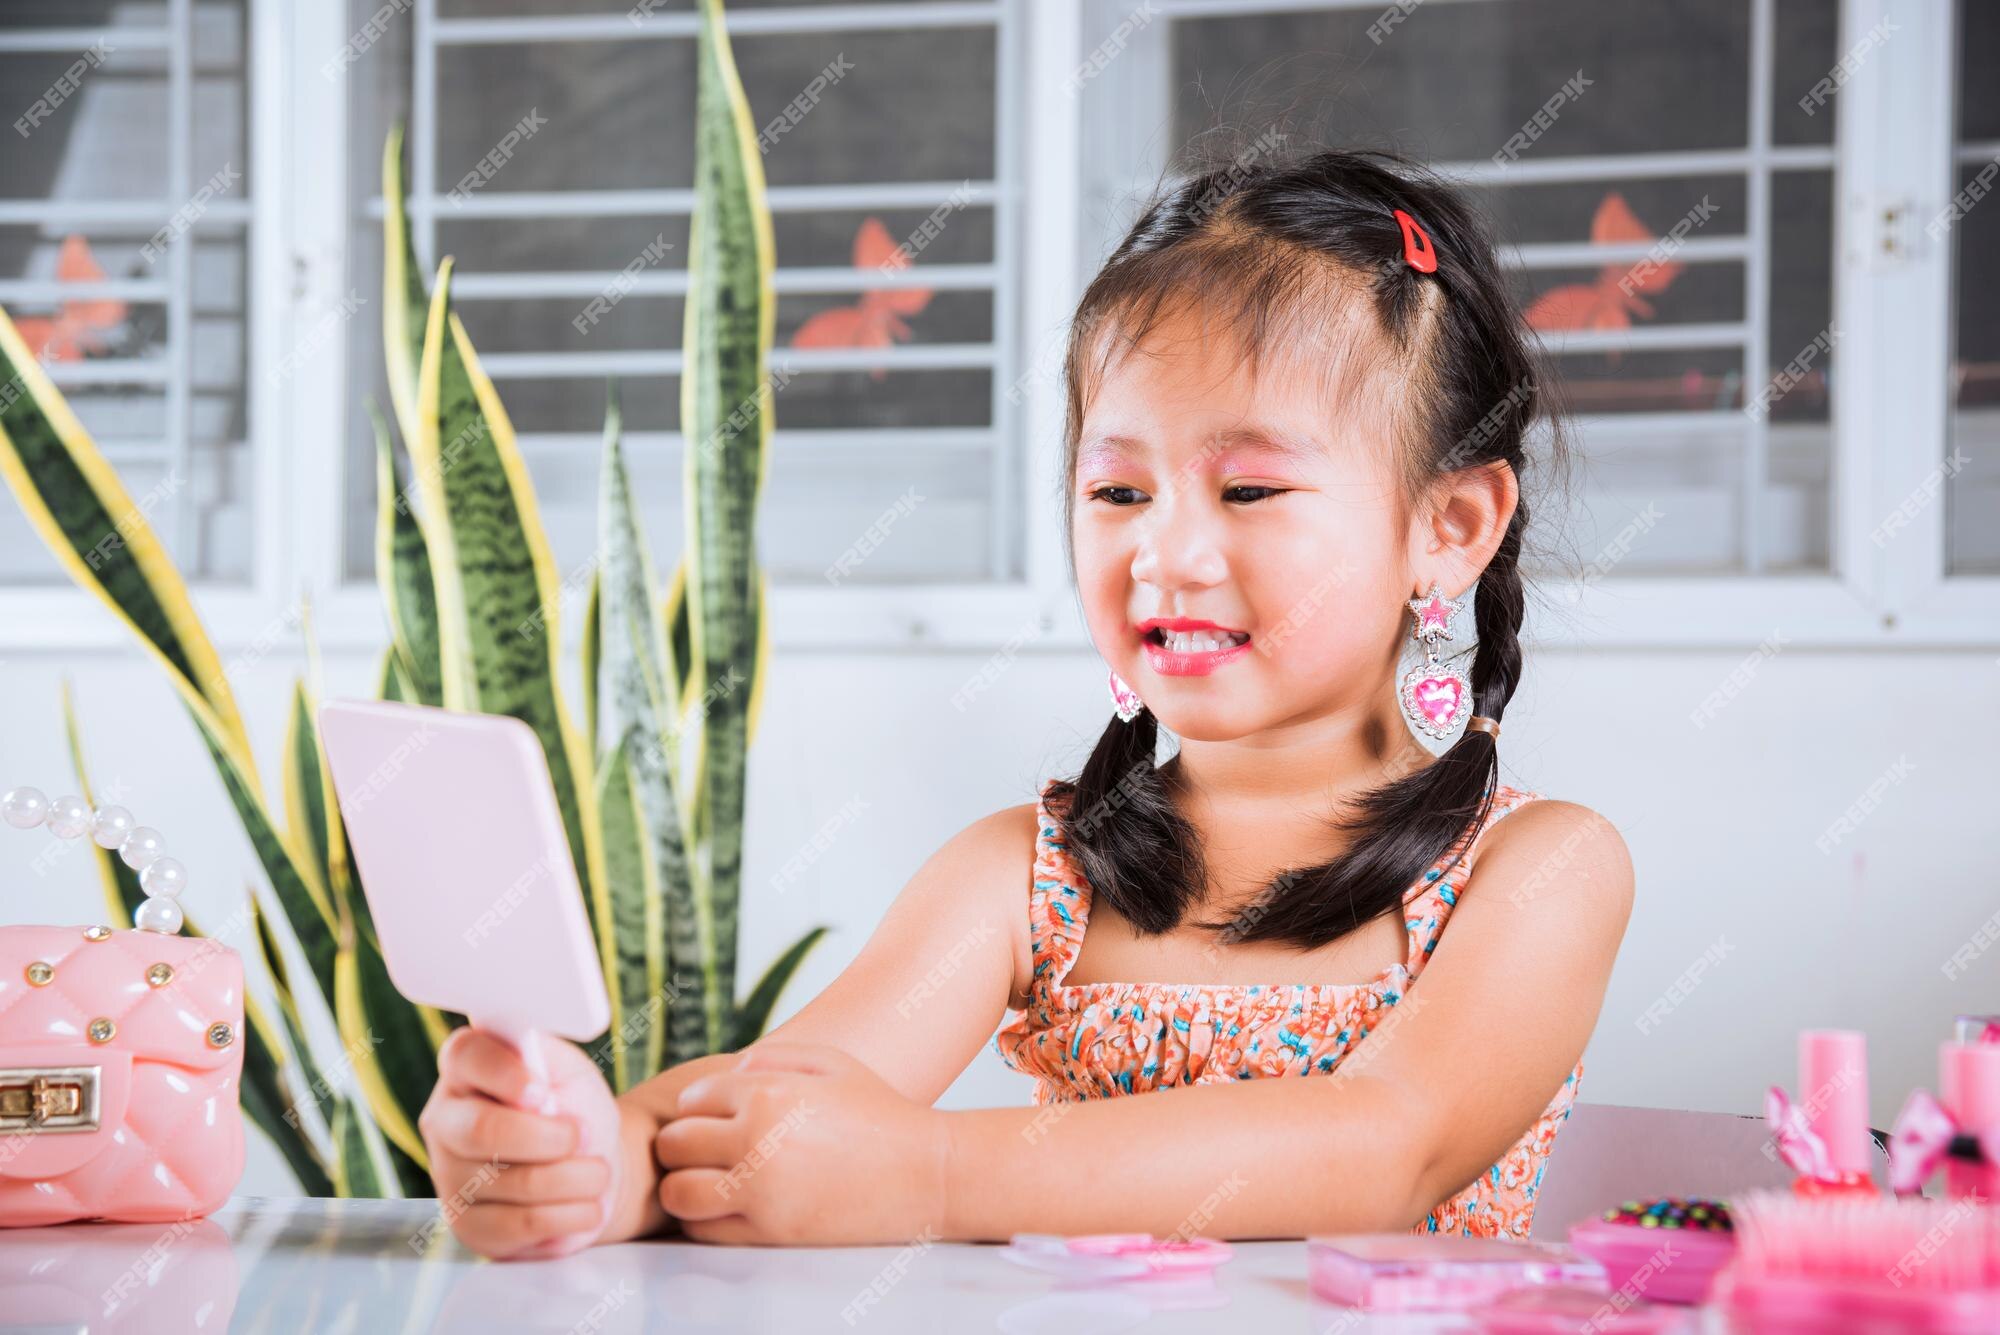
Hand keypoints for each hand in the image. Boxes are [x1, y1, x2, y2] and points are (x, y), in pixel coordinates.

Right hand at [418, 1026, 621, 1260]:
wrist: (590, 1165)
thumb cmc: (575, 1108)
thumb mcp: (569, 1072)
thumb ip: (549, 1066)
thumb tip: (536, 1092)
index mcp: (466, 1068)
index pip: (466, 1056)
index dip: (504, 1073)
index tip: (542, 1093)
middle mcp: (445, 1120)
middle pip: (480, 1129)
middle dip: (549, 1137)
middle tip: (583, 1136)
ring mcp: (449, 1176)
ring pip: (513, 1182)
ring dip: (576, 1178)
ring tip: (598, 1171)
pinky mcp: (468, 1225)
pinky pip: (521, 1224)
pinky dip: (569, 1214)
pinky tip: (587, 1205)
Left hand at [652, 1042, 951, 1244]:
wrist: (926, 1172)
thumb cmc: (881, 1110)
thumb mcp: (833, 1063)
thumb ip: (771, 1057)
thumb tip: (725, 1074)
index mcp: (768, 1092)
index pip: (690, 1100)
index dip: (699, 1109)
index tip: (720, 1118)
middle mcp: (756, 1139)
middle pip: (674, 1145)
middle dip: (683, 1145)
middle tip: (709, 1151)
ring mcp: (761, 1190)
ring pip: (678, 1192)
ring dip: (684, 1185)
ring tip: (711, 1181)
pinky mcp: (771, 1232)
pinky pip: (703, 1229)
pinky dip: (704, 1219)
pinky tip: (730, 1206)